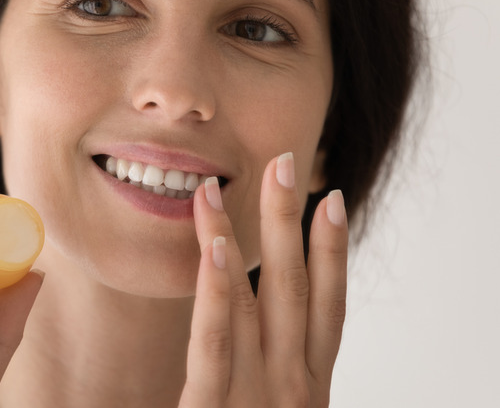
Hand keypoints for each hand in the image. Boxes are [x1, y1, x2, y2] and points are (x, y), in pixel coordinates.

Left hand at [180, 153, 347, 406]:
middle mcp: (291, 384)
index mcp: (309, 384)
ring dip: (239, 237)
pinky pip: (213, 341)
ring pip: (251, 301)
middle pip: (294, 287)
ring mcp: (257, 396)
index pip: (328, 307)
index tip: (333, 199)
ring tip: (218, 188)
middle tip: (282, 161)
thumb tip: (273, 337)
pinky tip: (213, 248)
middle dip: (288, 220)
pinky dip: (216, 292)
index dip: (333, 250)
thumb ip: (276, 377)